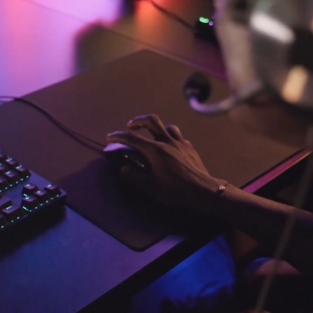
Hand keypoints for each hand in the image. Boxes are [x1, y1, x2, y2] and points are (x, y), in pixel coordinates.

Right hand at [107, 114, 226, 213]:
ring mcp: (181, 143)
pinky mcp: (190, 148)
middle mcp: (167, 142)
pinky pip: (179, 138)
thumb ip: (134, 176)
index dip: (118, 136)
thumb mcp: (151, 187)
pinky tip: (171, 149)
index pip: (132, 138)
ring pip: (168, 127)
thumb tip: (123, 169)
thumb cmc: (175, 191)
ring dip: (158, 129)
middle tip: (130, 125)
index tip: (109, 136)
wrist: (203, 191)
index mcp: (155, 150)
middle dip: (138, 121)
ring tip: (153, 136)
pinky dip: (171, 139)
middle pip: (151, 121)